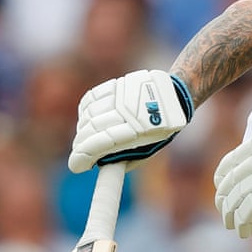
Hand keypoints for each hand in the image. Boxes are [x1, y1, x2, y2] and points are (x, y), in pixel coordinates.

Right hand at [68, 70, 193, 172]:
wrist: (175, 97)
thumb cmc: (161, 129)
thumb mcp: (150, 148)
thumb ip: (128, 158)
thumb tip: (101, 166)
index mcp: (140, 130)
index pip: (102, 143)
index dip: (83, 156)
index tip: (76, 167)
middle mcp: (128, 111)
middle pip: (91, 128)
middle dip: (81, 146)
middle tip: (80, 156)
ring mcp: (121, 95)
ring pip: (88, 113)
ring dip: (81, 129)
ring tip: (85, 139)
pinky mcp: (117, 84)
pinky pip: (91, 98)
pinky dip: (84, 111)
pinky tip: (86, 120)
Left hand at [214, 118, 251, 238]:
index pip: (226, 167)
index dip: (221, 183)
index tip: (221, 192)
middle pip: (230, 187)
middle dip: (225, 205)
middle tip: (226, 217)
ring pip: (239, 200)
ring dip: (234, 217)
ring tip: (234, 228)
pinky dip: (248, 221)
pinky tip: (246, 230)